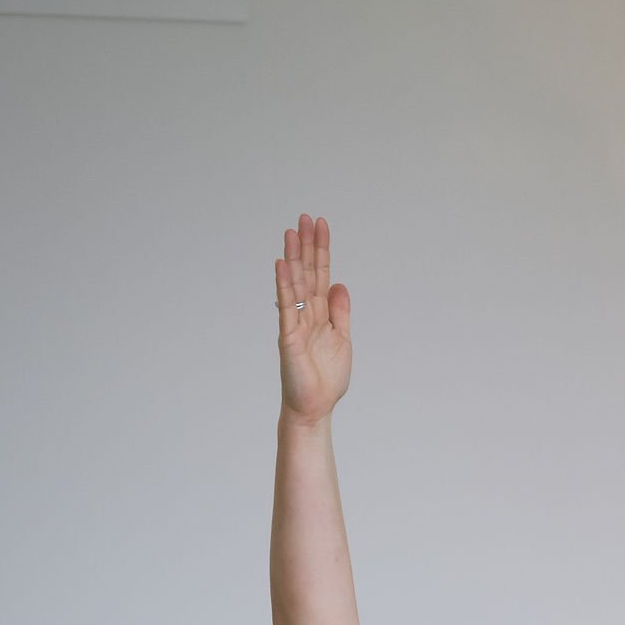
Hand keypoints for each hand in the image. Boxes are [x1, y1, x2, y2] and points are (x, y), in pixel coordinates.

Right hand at [276, 212, 352, 419]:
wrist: (316, 407)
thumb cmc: (325, 378)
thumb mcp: (342, 338)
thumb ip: (340, 312)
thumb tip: (340, 284)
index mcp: (320, 314)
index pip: (320, 275)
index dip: (321, 251)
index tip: (321, 225)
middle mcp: (305, 314)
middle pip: (306, 273)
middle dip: (307, 245)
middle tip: (306, 217)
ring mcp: (295, 323)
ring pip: (295, 284)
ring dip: (294, 257)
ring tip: (292, 232)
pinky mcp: (288, 337)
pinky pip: (286, 307)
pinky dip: (284, 285)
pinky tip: (282, 265)